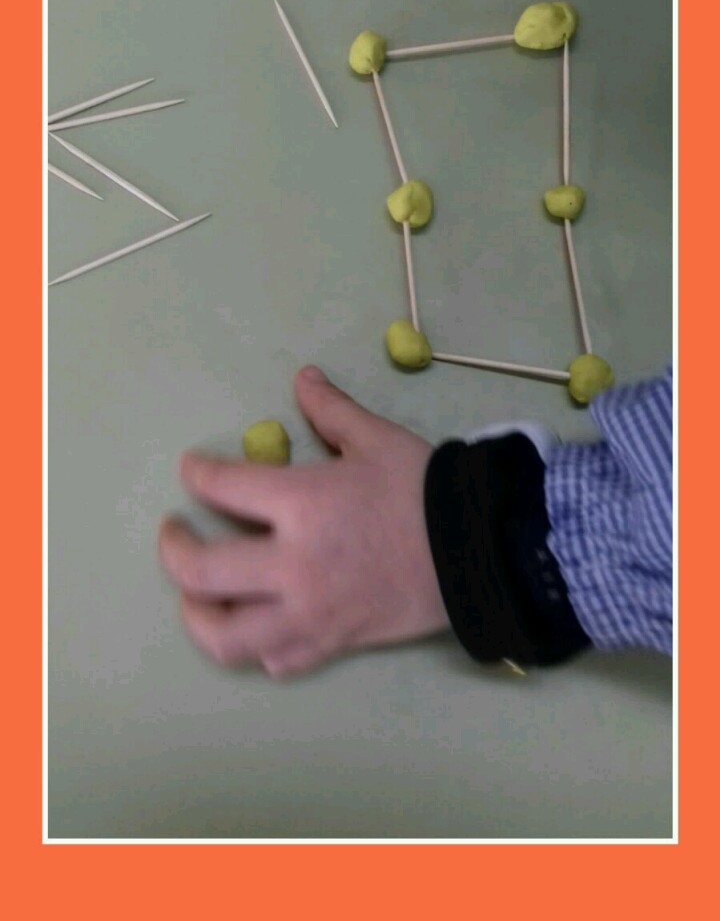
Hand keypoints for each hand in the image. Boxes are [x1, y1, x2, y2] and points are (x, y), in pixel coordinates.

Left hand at [158, 365, 447, 677]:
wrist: (479, 550)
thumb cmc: (424, 489)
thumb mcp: (376, 439)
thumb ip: (331, 411)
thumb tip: (303, 379)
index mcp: (301, 503)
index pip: (222, 486)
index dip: (197, 473)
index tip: (191, 469)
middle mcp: (292, 563)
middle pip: (201, 570)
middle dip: (174, 549)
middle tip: (175, 533)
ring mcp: (308, 612)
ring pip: (225, 634)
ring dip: (198, 613)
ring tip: (196, 594)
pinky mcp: (331, 642)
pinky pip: (275, 658)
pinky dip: (257, 645)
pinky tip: (256, 623)